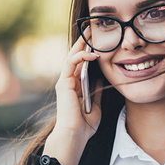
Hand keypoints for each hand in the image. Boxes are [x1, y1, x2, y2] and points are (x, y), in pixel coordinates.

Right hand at [43, 29, 102, 164]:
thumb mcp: (96, 105)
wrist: (74, 135)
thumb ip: (96, 91)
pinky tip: (93, 53)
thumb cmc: (84, 125)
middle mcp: (69, 81)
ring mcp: (65, 81)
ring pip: (72, 56)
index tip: (99, 40)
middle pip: (76, 56)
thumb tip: (101, 78)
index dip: (89, 51)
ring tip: (92, 33)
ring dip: (82, 44)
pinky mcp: (63, 83)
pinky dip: (81, 56)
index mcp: (76, 86)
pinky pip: (71, 64)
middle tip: (93, 28)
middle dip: (84, 42)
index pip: (82, 63)